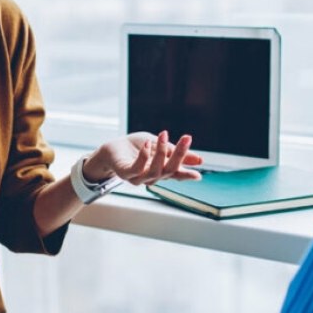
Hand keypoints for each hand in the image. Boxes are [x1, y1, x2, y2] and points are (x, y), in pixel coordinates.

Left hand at [85, 131, 203, 185]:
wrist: (112, 148)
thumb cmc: (136, 147)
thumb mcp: (159, 145)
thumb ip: (174, 152)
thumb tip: (199, 160)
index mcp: (161, 170)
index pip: (176, 174)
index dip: (187, 175)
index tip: (198, 175)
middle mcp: (151, 176)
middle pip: (169, 170)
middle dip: (179, 155)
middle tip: (187, 138)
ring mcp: (138, 177)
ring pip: (155, 171)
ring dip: (161, 153)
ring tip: (163, 135)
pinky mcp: (125, 173)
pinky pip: (137, 168)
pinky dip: (144, 156)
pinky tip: (148, 145)